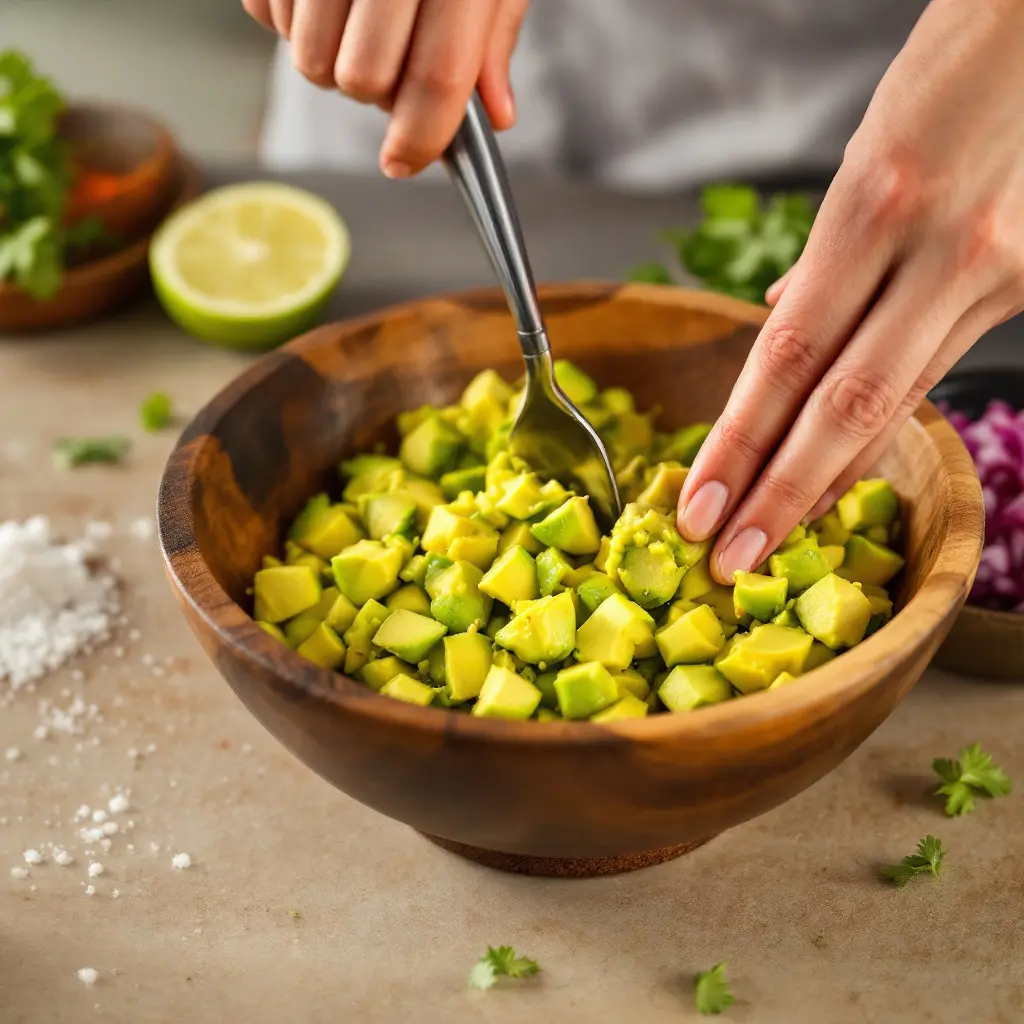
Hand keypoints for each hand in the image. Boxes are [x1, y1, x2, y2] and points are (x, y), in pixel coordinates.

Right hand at [241, 0, 527, 176]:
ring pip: (307, 57)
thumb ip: (491, 37)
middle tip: (389, 64)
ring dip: (330, 60)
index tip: (406, 162)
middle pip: (362, 77)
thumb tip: (493, 113)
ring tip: (353, 19)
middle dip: (375, 94)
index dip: (421, 137)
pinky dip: (289, 21)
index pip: (435, 77)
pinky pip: (264, 14)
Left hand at [677, 0, 1023, 584]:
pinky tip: (846, 469)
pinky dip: (885, 426)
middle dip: (780, 492)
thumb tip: (783, 316)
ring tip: (773, 535)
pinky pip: (939, 370)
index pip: (787, 357)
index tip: (699, 504)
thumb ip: (827, 250)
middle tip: (728, 558)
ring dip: (829, 477)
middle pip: (842, 402)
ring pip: (895, 402)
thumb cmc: (959, 63)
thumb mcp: (869, 144)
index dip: (739, 442)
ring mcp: (1000, 274)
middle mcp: (943, 251)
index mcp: (877, 205)